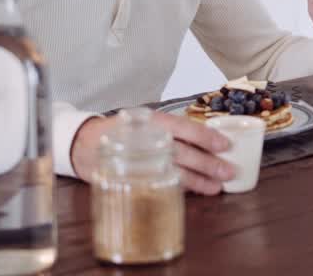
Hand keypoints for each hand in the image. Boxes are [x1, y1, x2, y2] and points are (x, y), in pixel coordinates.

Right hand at [70, 111, 234, 193]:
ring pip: (173, 171)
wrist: (83, 142)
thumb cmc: (123, 130)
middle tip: (228, 171)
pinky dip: (178, 189)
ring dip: (198, 180)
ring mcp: (138, 160)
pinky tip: (193, 192)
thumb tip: (207, 140)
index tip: (226, 144)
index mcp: (151, 121)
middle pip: (182, 152)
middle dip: (208, 163)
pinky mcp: (131, 178)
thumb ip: (170, 130)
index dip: (206, 136)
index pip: (183, 127)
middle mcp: (146, 139)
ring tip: (216, 186)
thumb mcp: (144, 122)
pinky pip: (159, 184)